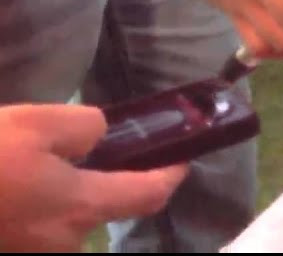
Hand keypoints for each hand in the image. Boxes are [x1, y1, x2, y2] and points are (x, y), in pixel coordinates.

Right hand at [0, 104, 187, 252]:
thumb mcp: (32, 124)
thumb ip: (83, 127)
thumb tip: (100, 136)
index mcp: (79, 208)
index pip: (148, 195)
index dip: (170, 176)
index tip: (180, 159)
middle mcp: (64, 244)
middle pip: (101, 209)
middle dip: (99, 182)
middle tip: (74, 153)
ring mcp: (32, 254)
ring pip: (65, 219)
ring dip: (61, 197)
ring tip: (32, 167)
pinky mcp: (11, 251)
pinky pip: (37, 228)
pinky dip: (36, 208)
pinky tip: (15, 188)